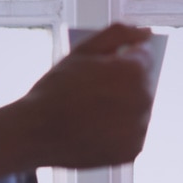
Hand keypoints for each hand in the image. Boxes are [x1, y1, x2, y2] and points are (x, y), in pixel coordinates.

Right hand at [8, 24, 156, 168]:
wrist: (36, 131)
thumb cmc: (56, 88)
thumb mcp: (82, 50)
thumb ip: (118, 33)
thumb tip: (146, 32)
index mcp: (134, 71)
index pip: (144, 57)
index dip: (121, 60)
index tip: (100, 70)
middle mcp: (143, 100)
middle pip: (143, 84)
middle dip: (124, 84)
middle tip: (92, 92)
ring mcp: (139, 128)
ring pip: (139, 110)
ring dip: (124, 108)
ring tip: (93, 112)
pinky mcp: (132, 151)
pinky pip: (133, 134)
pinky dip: (119, 132)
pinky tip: (96, 128)